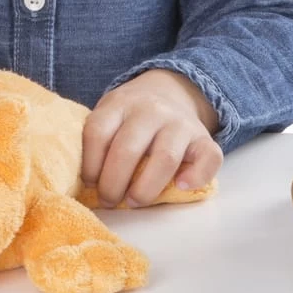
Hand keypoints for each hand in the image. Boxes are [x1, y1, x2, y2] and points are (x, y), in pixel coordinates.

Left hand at [81, 68, 221, 207]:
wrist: (172, 91)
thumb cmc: (132, 116)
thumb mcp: (110, 113)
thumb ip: (99, 138)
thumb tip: (85, 184)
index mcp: (120, 103)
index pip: (98, 132)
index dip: (89, 163)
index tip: (88, 183)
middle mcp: (151, 109)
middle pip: (128, 149)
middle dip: (113, 183)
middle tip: (108, 200)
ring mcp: (180, 123)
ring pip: (165, 158)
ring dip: (145, 188)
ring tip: (134, 201)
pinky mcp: (205, 138)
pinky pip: (208, 159)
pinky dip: (196, 176)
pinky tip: (180, 186)